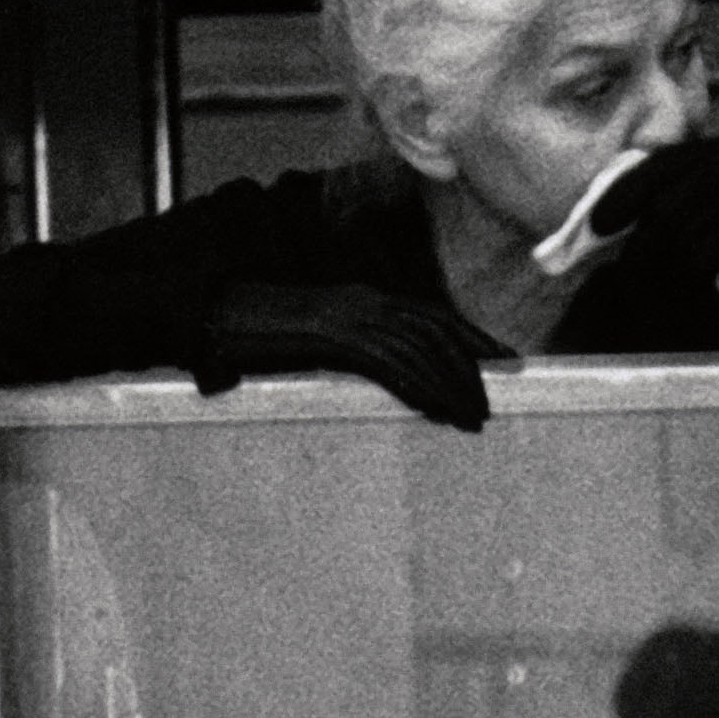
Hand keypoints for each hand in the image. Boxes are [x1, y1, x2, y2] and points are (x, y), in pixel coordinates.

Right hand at [183, 280, 491, 431]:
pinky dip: (418, 386)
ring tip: (473, 419)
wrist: (214, 314)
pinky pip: (387, 362)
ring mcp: (349, 316)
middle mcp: (366, 300)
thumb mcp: (320, 340)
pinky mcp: (331, 337)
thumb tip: (390, 378)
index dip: (473, 337)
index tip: (504, 362)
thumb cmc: (262, 333)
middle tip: (492, 405)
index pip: (434, 316)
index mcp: (367, 298)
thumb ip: (354, 352)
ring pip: (419, 348)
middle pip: (436, 332)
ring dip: (451, 385)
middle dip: (471, 369)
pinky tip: (436, 409)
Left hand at [578, 135, 718, 288]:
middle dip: (639, 250)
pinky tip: (699, 284)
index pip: (652, 171)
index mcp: (705, 152)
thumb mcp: (701, 200)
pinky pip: (702, 259)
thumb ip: (663, 201)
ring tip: (664, 286)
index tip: (598, 226)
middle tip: (627, 276)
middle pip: (662, 213)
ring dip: (666, 272)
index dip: (620, 199)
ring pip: (680, 242)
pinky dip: (691, 278)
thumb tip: (599, 225)